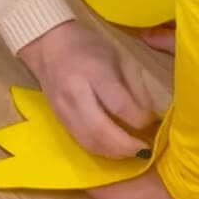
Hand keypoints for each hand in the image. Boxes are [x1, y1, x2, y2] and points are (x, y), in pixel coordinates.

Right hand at [18, 19, 154, 157]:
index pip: (121, 106)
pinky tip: (113, 148)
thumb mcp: (120, 58)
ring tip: (131, 151)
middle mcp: (75, 93)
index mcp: (94, 72)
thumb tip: (148, 118)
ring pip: (90, 142)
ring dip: (114, 153)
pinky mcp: (58, 119)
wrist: (47, 44)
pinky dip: (101, 150)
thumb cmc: (89, 47)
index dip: (140, 120)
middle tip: (144, 150)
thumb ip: (136, 88)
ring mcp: (63, 109)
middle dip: (127, 146)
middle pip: (101, 131)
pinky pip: (81, 142)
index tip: (151, 122)